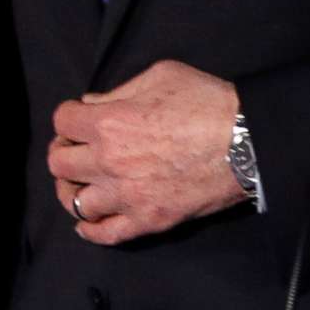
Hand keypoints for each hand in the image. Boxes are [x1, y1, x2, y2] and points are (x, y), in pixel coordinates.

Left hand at [47, 59, 244, 245]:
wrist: (249, 141)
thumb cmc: (208, 101)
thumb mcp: (160, 76)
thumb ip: (119, 90)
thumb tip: (93, 103)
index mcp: (108, 122)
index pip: (62, 120)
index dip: (69, 117)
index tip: (80, 119)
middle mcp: (109, 161)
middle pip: (59, 163)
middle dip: (65, 152)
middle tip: (78, 149)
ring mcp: (127, 195)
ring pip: (75, 202)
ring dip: (73, 191)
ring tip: (82, 184)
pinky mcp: (149, 219)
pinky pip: (106, 234)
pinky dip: (91, 231)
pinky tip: (88, 223)